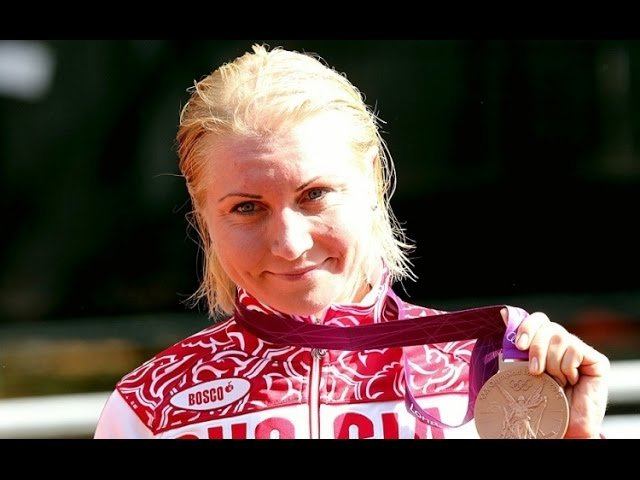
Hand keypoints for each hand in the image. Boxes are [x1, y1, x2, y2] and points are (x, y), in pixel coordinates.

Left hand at [500, 308, 609, 438]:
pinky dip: (568, 368)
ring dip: (552, 363)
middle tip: (535, 370)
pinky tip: (572, 381)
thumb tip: (503, 313)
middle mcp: (561, 343)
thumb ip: (516, 347)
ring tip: (556, 382)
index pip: (535, 321)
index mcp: (543, 345)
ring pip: (559, 337)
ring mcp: (579, 349)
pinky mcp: (596, 359)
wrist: (567, 427)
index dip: (526, 326)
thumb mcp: (524, 373)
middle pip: (546, 325)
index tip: (518, 345)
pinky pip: (574, 349)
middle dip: (536, 347)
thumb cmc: (544, 402)